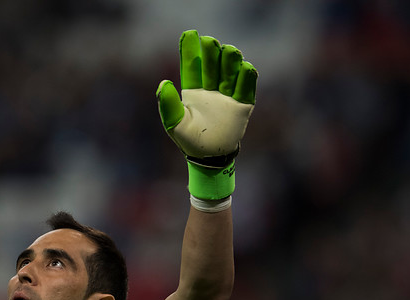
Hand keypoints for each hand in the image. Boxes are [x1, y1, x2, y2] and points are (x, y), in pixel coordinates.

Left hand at [157, 31, 256, 200]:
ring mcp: (227, 96)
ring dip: (230, 61)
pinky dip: (246, 78)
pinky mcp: (242, 105)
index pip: (193, 66)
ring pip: (230, 72)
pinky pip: (246, 88)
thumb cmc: (188, 140)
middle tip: (210, 41)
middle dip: (212, 52)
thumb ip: (168, 105)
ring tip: (228, 51)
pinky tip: (245, 67)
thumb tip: (162, 84)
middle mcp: (211, 89)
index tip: (190, 34)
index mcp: (193, 91)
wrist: (209, 157)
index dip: (191, 50)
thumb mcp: (174, 123)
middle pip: (213, 65)